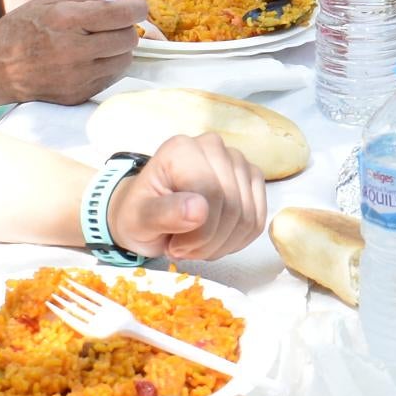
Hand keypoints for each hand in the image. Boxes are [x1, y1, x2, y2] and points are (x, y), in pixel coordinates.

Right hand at [0, 0, 144, 107]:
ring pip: (125, 60)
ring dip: (119, 48)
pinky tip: (88, 58)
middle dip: (126, 27)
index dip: (137, 7)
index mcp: (67, 21)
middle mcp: (74, 51)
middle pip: (128, 38)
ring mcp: (77, 77)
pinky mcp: (78, 95)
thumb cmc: (23, 28)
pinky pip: (111, 78)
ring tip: (97, 41)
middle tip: (112, 23)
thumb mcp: (53, 1)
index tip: (137, 5)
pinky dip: (107, 65)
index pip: (122, 14)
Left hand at [110, 131, 268, 260]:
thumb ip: (163, 213)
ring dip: (222, 244)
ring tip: (195, 244)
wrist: (147, 215)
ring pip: (247, 217)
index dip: (199, 232)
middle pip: (232, 206)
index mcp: (182, 149)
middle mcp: (213, 146)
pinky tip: (213, 240)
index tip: (175, 247)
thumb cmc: (139, 214)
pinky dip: (236, 240)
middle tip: (183, 249)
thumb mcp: (138, 220)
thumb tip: (199, 210)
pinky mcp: (251, 179)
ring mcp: (236, 161)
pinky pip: (257, 221)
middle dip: (209, 241)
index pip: (212, 194)